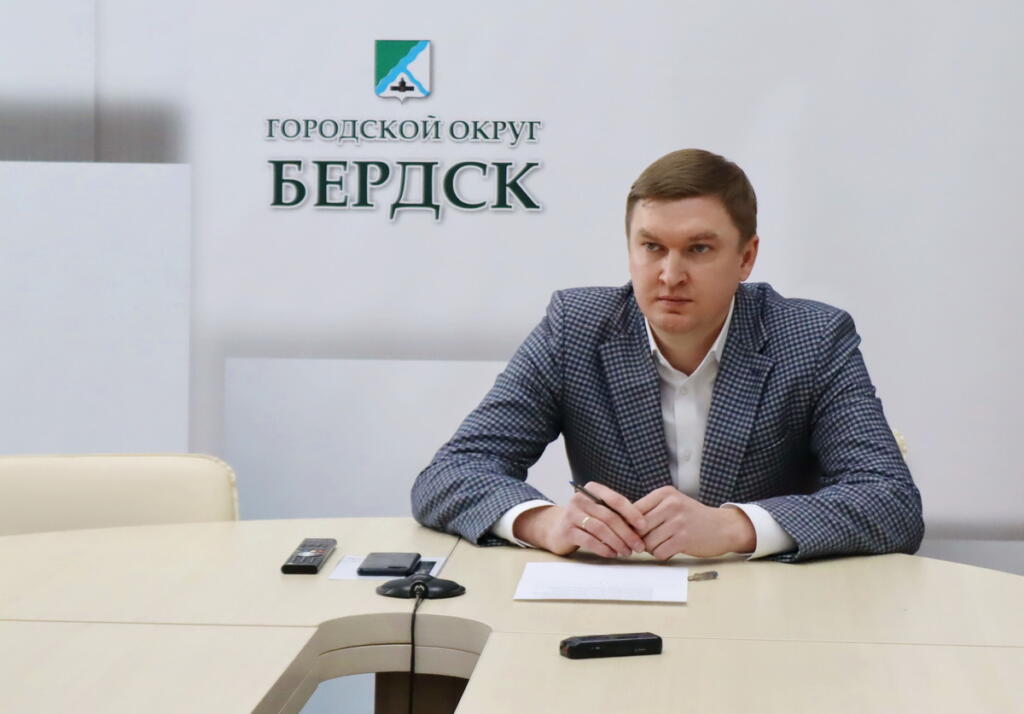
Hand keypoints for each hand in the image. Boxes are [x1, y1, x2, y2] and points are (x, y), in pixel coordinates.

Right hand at [513, 482, 647, 557]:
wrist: (555, 529)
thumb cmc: (584, 520)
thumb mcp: (598, 510)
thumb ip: (615, 513)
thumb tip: (641, 528)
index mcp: (591, 490)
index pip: (615, 499)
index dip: (632, 513)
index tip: (643, 526)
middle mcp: (580, 499)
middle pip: (609, 517)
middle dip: (627, 533)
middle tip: (638, 546)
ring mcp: (571, 514)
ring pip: (600, 529)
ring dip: (617, 542)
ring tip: (626, 552)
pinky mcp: (566, 531)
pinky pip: (589, 540)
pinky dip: (603, 548)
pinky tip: (612, 554)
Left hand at [633, 486, 755, 558]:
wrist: (723, 527)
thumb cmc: (692, 517)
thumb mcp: (672, 504)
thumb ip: (650, 510)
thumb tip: (622, 524)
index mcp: (664, 493)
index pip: (633, 510)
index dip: (629, 525)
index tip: (631, 533)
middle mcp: (670, 504)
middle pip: (638, 528)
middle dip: (639, 539)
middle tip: (645, 543)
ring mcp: (678, 521)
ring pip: (647, 542)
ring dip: (651, 548)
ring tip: (663, 543)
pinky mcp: (684, 539)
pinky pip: (659, 553)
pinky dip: (662, 554)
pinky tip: (671, 549)